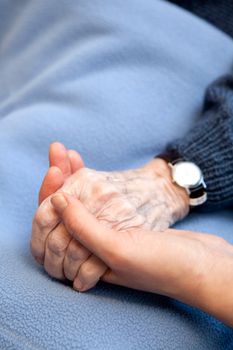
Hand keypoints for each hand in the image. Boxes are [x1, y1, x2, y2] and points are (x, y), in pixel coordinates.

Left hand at [31, 143, 188, 288]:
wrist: (203, 263)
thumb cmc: (163, 264)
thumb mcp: (118, 248)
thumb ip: (83, 228)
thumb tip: (56, 200)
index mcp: (84, 263)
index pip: (52, 230)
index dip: (49, 200)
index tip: (53, 170)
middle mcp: (93, 250)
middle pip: (63, 213)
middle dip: (58, 182)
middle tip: (57, 152)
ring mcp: (108, 236)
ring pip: (79, 204)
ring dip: (70, 177)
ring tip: (64, 152)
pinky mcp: (123, 225)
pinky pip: (95, 201)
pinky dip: (87, 181)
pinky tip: (82, 162)